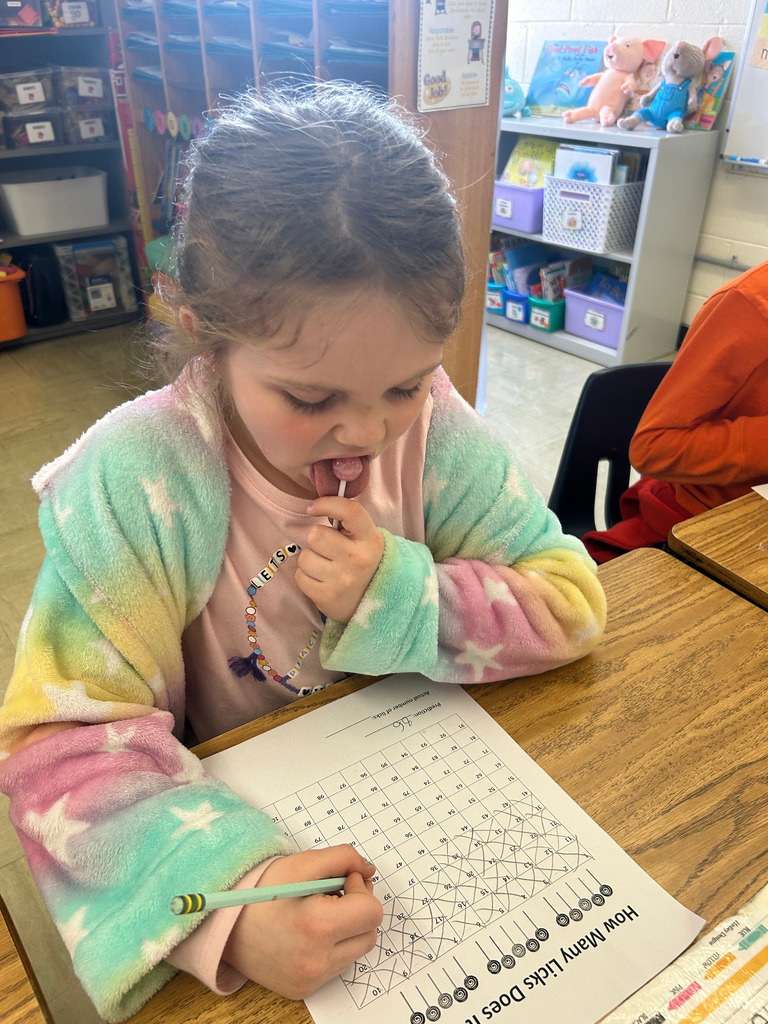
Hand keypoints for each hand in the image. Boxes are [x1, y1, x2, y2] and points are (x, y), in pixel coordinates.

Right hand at [223, 845, 381, 999]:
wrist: (225, 926)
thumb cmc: (262, 892)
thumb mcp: (303, 863)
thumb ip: (343, 858)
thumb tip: (368, 869)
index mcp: (317, 927)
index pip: (371, 912)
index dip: (360, 889)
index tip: (343, 881)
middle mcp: (316, 961)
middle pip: (369, 933)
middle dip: (358, 909)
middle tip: (334, 894)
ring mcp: (311, 979)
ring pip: (356, 950)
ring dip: (347, 928)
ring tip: (319, 913)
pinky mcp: (305, 989)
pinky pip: (338, 965)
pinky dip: (333, 946)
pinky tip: (310, 932)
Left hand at [296, 498, 383, 622]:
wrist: (370, 602)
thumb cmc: (360, 561)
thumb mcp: (364, 538)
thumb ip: (346, 520)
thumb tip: (315, 505)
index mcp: (370, 539)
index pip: (350, 511)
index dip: (327, 503)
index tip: (313, 508)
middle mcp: (358, 559)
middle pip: (316, 535)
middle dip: (316, 539)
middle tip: (327, 549)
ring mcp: (343, 580)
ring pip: (304, 557)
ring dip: (310, 559)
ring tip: (324, 566)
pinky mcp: (327, 597)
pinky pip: (300, 576)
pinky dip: (306, 577)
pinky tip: (321, 580)